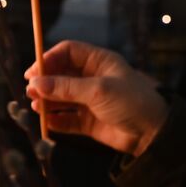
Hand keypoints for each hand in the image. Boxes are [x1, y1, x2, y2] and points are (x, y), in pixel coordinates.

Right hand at [24, 41, 168, 156]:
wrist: (154, 134)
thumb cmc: (132, 102)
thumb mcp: (99, 90)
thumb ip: (66, 88)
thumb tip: (36, 84)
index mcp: (99, 62)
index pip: (68, 52)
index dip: (49, 59)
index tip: (33, 72)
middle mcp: (93, 78)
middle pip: (61, 75)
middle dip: (45, 82)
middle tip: (31, 91)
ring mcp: (91, 100)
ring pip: (61, 98)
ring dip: (48, 101)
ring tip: (36, 106)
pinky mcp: (90, 121)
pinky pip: (67, 119)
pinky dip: (56, 120)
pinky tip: (47, 122)